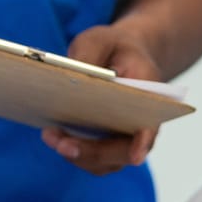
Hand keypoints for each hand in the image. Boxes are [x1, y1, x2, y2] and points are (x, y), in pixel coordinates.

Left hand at [40, 22, 164, 174]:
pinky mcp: (105, 145)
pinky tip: (53, 135)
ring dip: (77, 154)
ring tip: (50, 136)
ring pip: (104, 162)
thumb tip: (69, 78)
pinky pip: (90, 159)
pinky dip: (71, 152)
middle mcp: (142, 126)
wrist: (121, 57)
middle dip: (92, 152)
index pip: (150, 125)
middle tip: (62, 144)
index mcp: (151, 97)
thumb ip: (89, 54)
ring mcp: (124, 140)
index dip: (143, 141)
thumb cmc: (115, 49)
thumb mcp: (101, 39)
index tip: (136, 155)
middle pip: (123, 152)